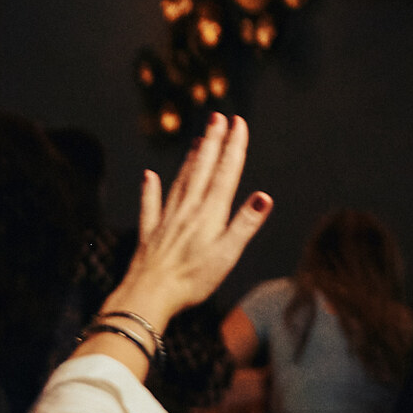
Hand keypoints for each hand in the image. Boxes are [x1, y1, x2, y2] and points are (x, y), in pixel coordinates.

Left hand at [103, 114, 272, 336]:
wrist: (148, 296)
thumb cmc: (191, 280)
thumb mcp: (227, 254)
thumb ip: (244, 224)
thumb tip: (264, 196)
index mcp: (209, 214)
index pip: (225, 173)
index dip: (233, 146)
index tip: (238, 122)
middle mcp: (187, 211)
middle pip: (202, 170)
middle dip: (213, 142)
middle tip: (218, 117)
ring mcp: (166, 221)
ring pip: (180, 182)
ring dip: (190, 159)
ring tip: (198, 140)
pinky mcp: (149, 234)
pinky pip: (150, 206)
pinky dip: (150, 189)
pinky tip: (149, 176)